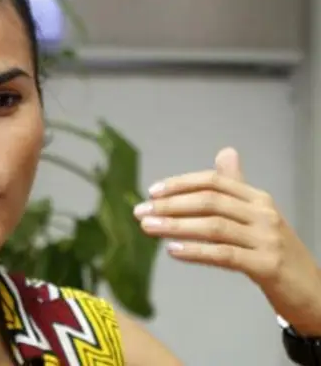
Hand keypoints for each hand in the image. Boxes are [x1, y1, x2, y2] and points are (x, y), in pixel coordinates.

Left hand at [134, 147, 320, 335]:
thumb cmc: (274, 252)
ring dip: (175, 226)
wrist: (312, 291)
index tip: (152, 192)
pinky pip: (225, 254)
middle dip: (170, 205)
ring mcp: (267, 239)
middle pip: (210, 201)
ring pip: (214, 226)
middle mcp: (264, 214)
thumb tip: (225, 152)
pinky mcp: (267, 265)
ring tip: (148, 228)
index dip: (180, 184)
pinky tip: (173, 250)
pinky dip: (196, 251)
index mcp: (258, 199)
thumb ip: (237, 187)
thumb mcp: (257, 216)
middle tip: (141, 211)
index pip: (214, 181)